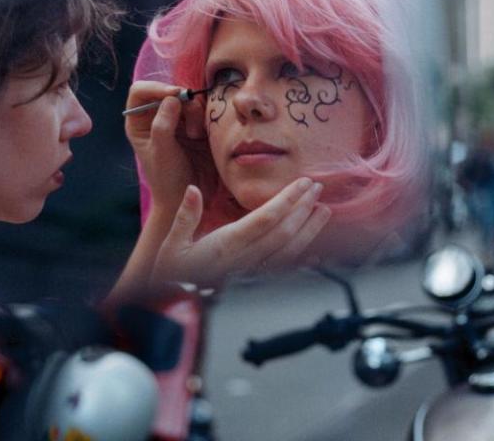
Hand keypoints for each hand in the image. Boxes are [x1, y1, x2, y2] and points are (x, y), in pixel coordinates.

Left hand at [124, 81, 206, 212]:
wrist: (188, 197)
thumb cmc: (167, 179)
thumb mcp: (161, 153)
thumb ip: (162, 126)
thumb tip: (171, 99)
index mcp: (139, 122)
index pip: (140, 90)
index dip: (156, 87)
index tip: (174, 94)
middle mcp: (157, 117)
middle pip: (168, 91)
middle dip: (182, 101)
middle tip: (191, 120)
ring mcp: (178, 120)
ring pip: (188, 99)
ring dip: (196, 112)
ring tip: (197, 135)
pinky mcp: (196, 125)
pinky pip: (203, 110)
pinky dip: (205, 118)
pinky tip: (204, 135)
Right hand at [151, 177, 331, 290]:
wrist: (172, 309)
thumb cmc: (170, 275)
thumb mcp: (170, 244)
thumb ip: (185, 216)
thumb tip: (193, 190)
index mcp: (225, 246)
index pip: (265, 219)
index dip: (287, 200)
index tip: (303, 183)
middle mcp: (243, 261)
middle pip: (283, 233)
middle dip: (303, 208)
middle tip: (318, 188)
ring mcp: (251, 274)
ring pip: (288, 252)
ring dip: (309, 230)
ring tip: (323, 211)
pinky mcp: (252, 284)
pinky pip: (283, 272)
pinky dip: (302, 260)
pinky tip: (316, 251)